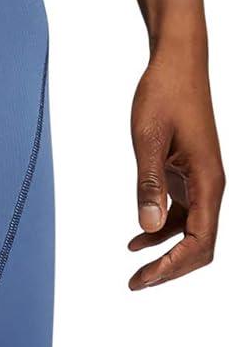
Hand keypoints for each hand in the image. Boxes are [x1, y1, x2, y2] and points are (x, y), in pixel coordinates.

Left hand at [128, 47, 223, 289]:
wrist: (176, 62)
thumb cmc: (165, 94)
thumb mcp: (148, 140)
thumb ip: (149, 185)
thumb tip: (148, 228)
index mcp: (208, 180)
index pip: (198, 241)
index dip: (172, 266)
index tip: (142, 278)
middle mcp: (210, 186)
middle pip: (199, 245)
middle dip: (171, 269)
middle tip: (136, 284)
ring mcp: (201, 182)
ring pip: (190, 234)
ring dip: (165, 256)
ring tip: (136, 274)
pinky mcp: (189, 177)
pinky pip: (180, 216)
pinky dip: (160, 233)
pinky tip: (136, 242)